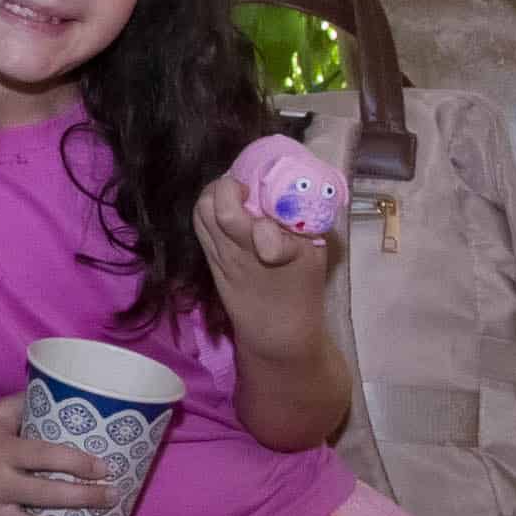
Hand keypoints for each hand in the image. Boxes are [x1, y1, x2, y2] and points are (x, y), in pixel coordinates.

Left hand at [193, 165, 342, 363]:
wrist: (278, 332)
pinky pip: (200, 227)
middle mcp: (246, 251)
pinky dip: (207, 209)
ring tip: (231, 192)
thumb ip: (303, 220)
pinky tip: (222, 207)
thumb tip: (293, 184)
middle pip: (222, 212)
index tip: (261, 186)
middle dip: (228, 186)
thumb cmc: (302, 289)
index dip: (251, 194)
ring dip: (213, 195)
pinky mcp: (211, 262)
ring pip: (202, 214)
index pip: (259, 221)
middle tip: (242, 183)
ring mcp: (223, 257)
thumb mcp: (315, 253)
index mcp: (280, 249)